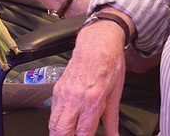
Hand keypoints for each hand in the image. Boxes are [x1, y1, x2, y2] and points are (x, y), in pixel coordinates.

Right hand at [49, 21, 125, 135]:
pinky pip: (53, 112)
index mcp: (92, 99)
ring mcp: (63, 93)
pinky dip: (57, 123)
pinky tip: (65, 126)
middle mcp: (75, 97)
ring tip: (69, 135)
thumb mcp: (116, 94)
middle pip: (62, 131)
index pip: (83, 133)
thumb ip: (112, 121)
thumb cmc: (109, 63)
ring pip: (53, 124)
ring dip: (59, 133)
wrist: (97, 42)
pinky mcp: (57, 89)